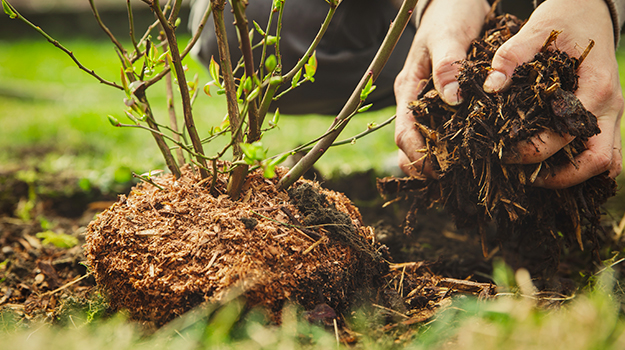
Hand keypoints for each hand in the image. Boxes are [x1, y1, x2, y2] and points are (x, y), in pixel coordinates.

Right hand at [394, 0, 489, 176]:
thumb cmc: (450, 15)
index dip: (416, 156)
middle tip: (452, 180)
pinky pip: (444, 129)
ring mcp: (429, 102)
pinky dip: (452, 146)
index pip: (404, 132)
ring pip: (426, 141)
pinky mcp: (445, 102)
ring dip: (439, 160)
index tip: (437, 171)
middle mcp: (415, 101)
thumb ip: (448, 65)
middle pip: (411, 144)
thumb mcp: (448, 36)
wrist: (456, 2)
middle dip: (426, 165)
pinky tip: (472, 154)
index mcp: (409, 89)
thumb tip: (452, 99)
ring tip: (463, 175)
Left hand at [483, 0, 623, 188]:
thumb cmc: (564, 20)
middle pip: (599, 161)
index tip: (505, 153)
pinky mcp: (605, 117)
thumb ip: (511, 56)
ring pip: (607, 162)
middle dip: (561, 177)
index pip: (568, 134)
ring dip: (575, 177)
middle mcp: (610, 106)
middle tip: (524, 177)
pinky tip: (551, 168)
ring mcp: (612, 114)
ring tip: (536, 178)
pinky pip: (603, 153)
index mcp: (596, 87)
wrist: (591, 11)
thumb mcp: (536, 30)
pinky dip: (582, 167)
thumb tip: (491, 86)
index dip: (536, 150)